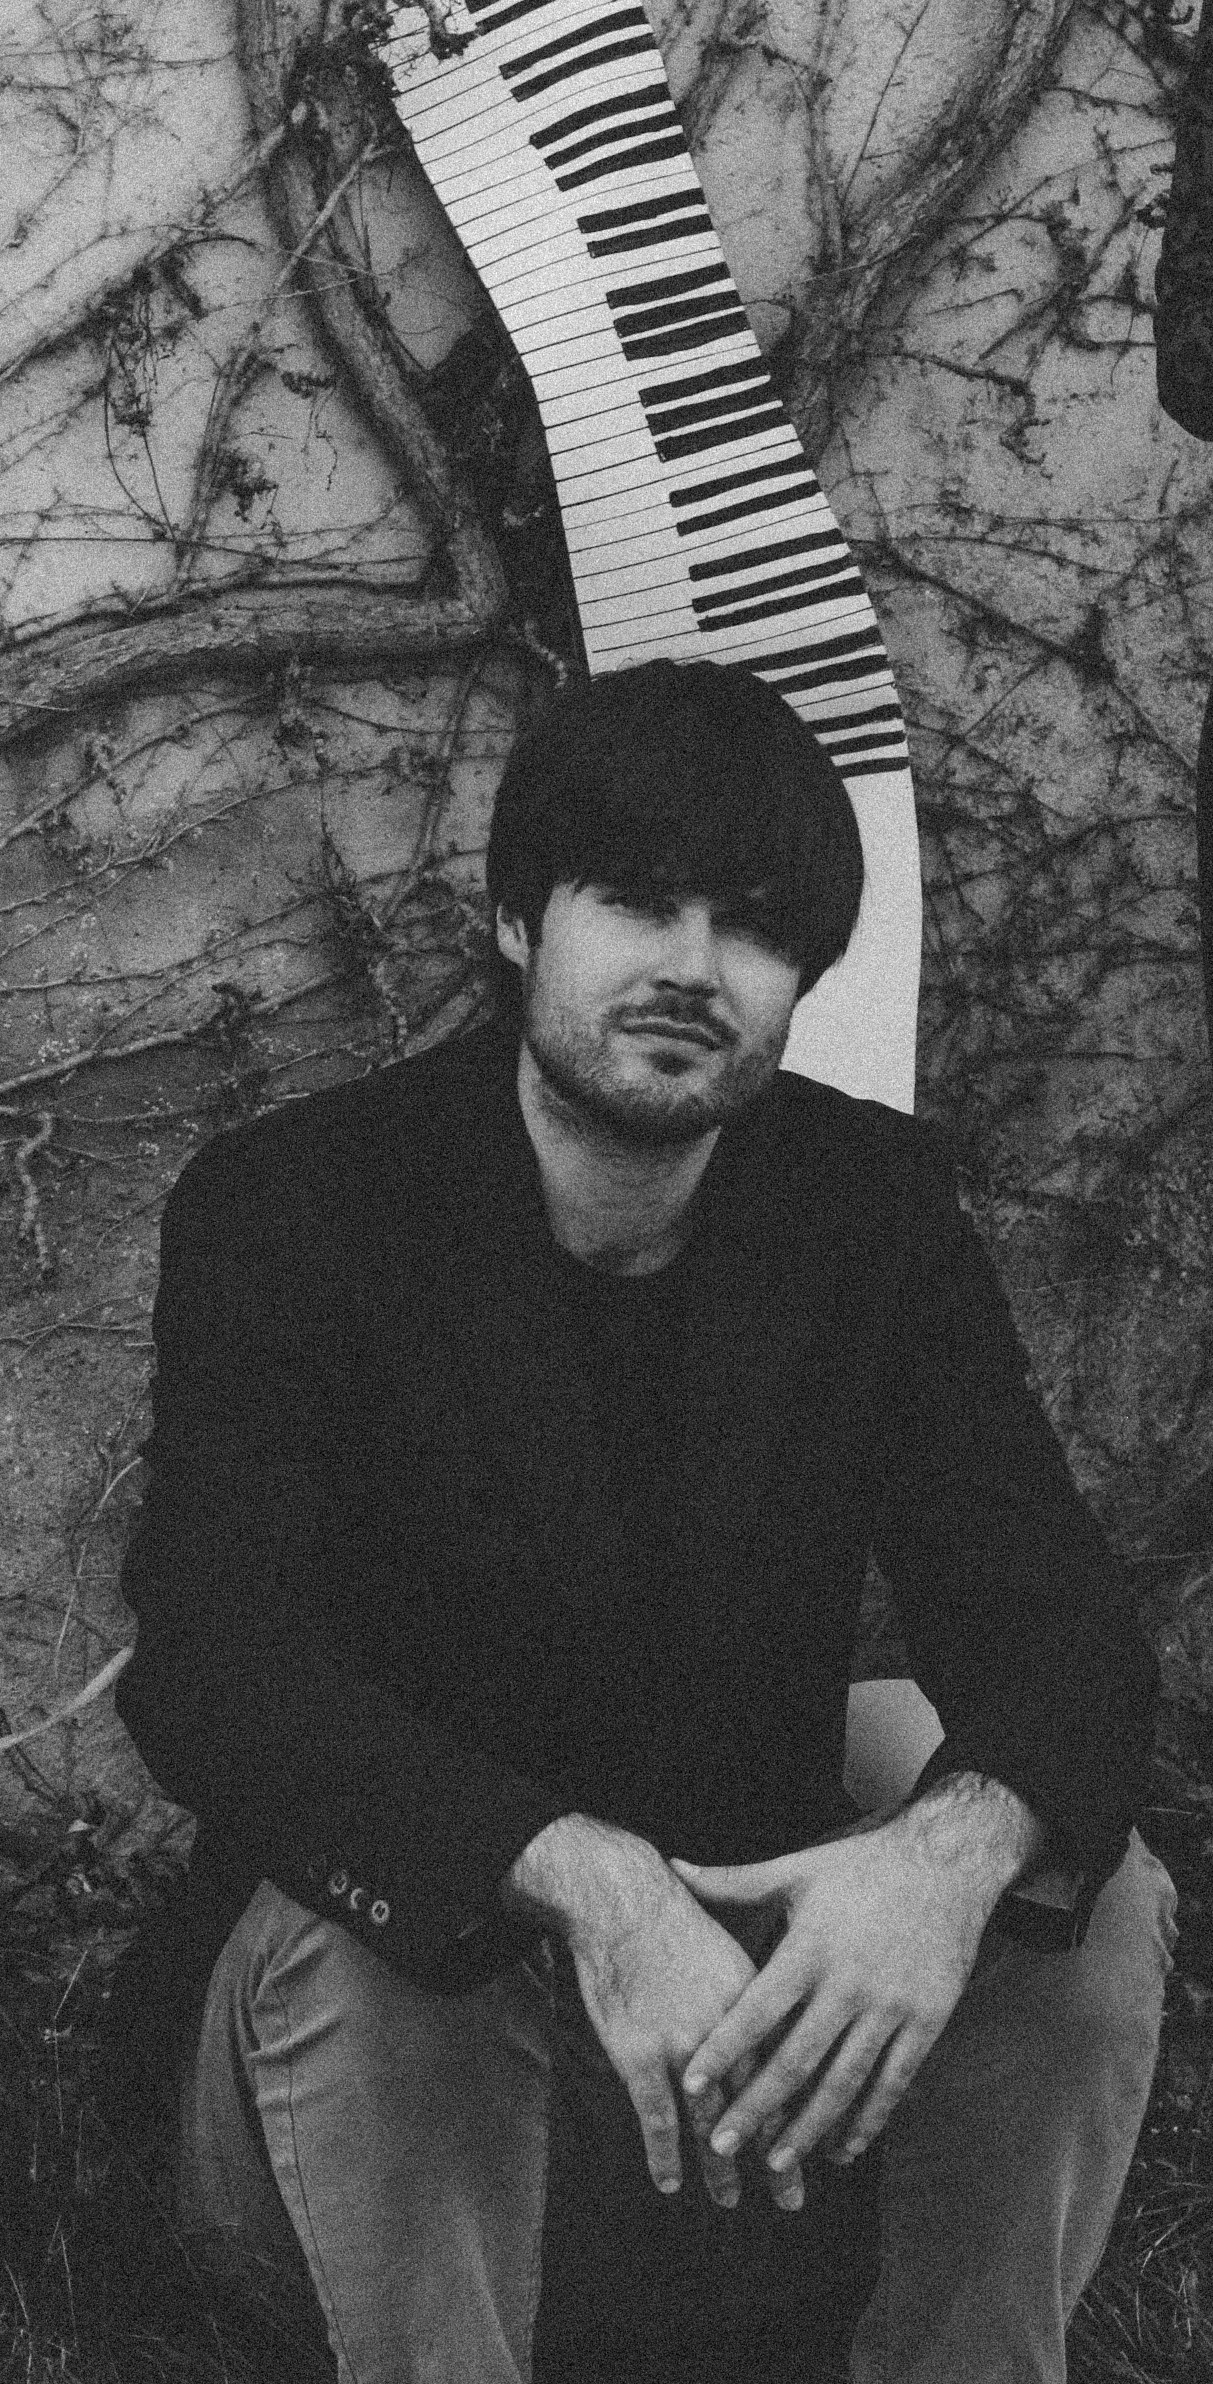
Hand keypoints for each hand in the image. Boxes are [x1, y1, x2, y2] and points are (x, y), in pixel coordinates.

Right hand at [504, 1815, 805, 2210]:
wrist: (622, 1901)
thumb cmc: (677, 1917)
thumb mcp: (736, 1947)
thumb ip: (762, 1990)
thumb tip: (791, 2018)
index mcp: (759, 2001)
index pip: (789, 2071)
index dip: (803, 2113)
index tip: (818, 2148)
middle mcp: (729, 2030)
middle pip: (760, 2106)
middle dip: (776, 2157)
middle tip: (792, 2198)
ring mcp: (684, 2046)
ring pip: (711, 2122)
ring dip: (722, 2168)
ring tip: (731, 2202)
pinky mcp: (640, 2054)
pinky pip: (657, 2118)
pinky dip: (664, 2155)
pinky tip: (669, 2183)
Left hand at [673, 1776, 1042, 2174]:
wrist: (947, 1861)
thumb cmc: (862, 1866)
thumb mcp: (797, 1868)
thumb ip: (734, 1881)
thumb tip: (673, 1866)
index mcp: (810, 1948)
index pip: (757, 2010)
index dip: (723, 2050)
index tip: (691, 2084)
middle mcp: (848, 1983)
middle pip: (796, 2059)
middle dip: (756, 2107)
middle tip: (721, 2145)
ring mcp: (890, 2007)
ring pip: (843, 2081)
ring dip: (808, 2127)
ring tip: (776, 2163)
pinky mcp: (926, 2021)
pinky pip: (894, 2082)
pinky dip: (868, 2120)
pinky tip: (842, 2149)